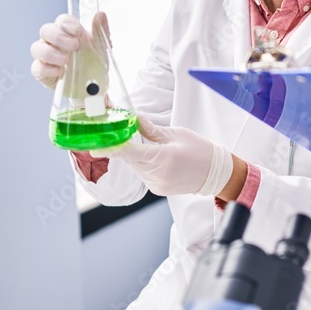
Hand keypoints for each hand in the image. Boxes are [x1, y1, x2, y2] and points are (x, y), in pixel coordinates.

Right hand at [30, 12, 109, 94]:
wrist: (94, 86)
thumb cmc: (95, 62)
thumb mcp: (101, 47)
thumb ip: (101, 30)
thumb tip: (100, 14)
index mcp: (68, 31)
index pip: (62, 20)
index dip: (67, 24)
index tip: (78, 32)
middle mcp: (54, 41)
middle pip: (46, 30)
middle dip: (58, 36)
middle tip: (74, 45)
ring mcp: (46, 56)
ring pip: (37, 48)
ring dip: (50, 52)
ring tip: (66, 60)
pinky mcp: (42, 72)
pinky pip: (37, 68)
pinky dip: (46, 69)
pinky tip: (59, 71)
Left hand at [94, 117, 235, 196]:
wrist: (216, 173)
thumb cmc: (200, 150)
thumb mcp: (177, 134)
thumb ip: (152, 130)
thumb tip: (134, 119)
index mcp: (163, 157)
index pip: (130, 153)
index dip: (111, 149)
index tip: (95, 147)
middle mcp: (157, 174)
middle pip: (131, 160)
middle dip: (126, 148)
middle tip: (126, 136)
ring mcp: (157, 184)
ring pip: (136, 168)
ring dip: (137, 157)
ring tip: (155, 150)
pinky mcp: (158, 190)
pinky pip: (143, 175)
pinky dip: (145, 166)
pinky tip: (160, 161)